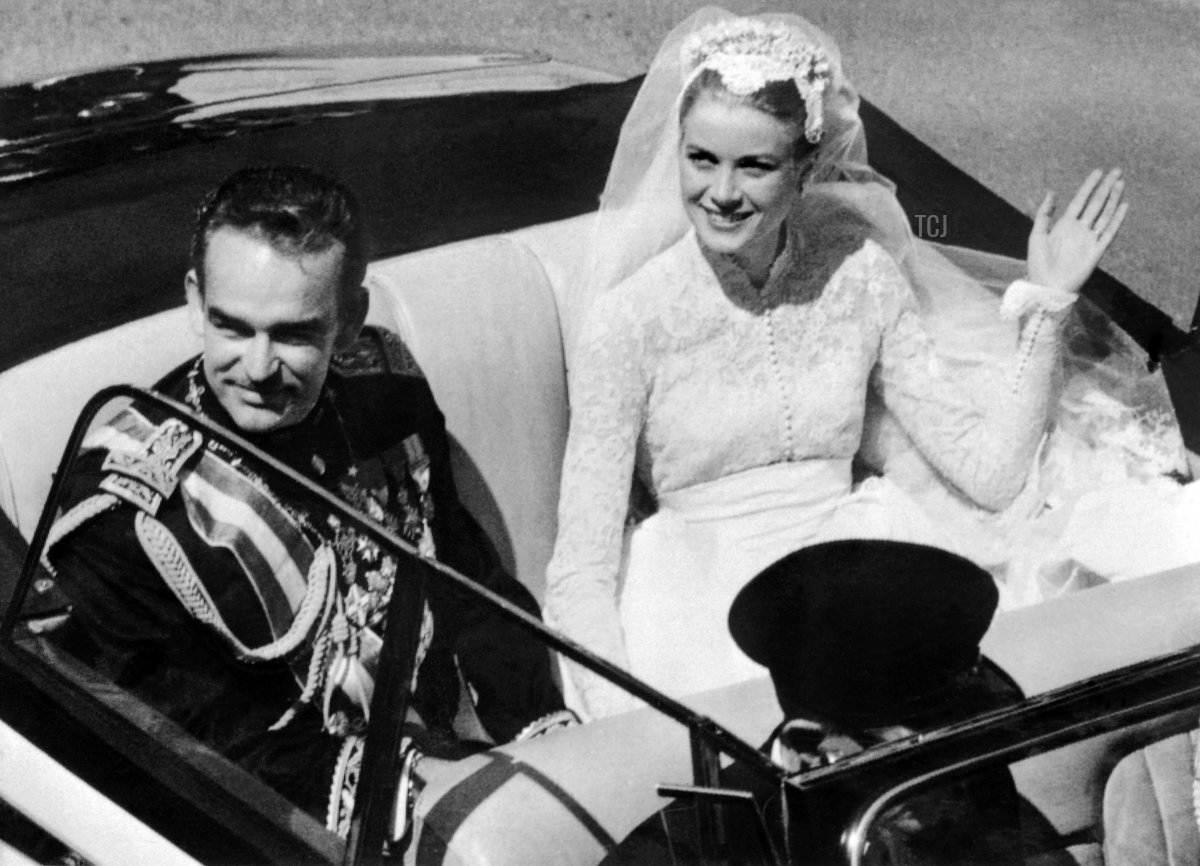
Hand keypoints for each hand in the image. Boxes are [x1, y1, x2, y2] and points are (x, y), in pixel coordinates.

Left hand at [1027, 168, 1128, 293]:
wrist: (1046, 286)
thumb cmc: (1038, 263)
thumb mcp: (1037, 235)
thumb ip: (1044, 214)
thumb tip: (1052, 192)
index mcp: (1064, 225)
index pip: (1080, 200)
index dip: (1089, 186)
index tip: (1098, 172)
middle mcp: (1079, 230)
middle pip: (1096, 204)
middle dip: (1106, 187)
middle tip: (1116, 171)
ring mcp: (1089, 239)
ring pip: (1105, 214)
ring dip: (1113, 199)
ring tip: (1121, 183)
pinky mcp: (1097, 251)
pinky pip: (1109, 232)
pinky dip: (1117, 219)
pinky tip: (1124, 205)